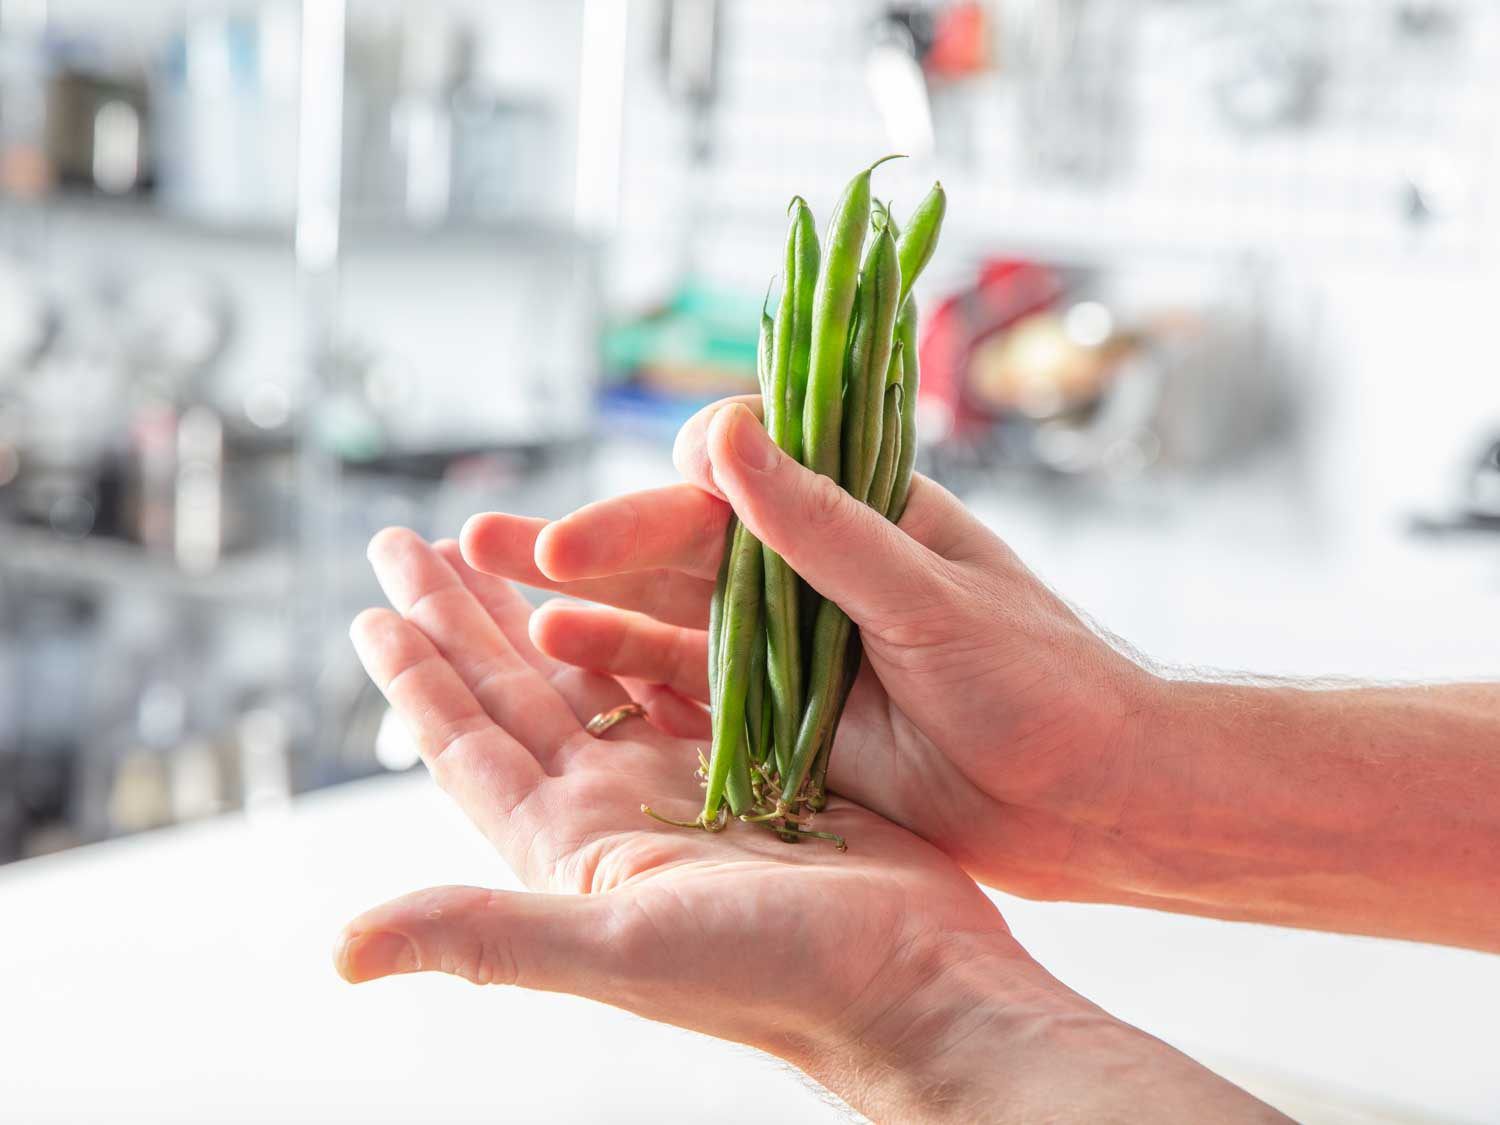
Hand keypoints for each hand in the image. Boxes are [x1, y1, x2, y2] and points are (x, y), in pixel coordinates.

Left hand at [340, 529, 1277, 1120]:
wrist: (916, 983)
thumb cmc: (775, 974)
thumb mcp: (620, 947)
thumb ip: (485, 934)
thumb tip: (342, 949)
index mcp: (569, 848)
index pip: (467, 743)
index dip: (415, 675)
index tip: (372, 604)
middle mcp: (614, 812)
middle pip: (515, 693)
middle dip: (460, 617)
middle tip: (413, 540)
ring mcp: (683, 785)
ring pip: (591, 675)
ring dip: (539, 610)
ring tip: (499, 545)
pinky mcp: (753, 761)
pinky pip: (677, 675)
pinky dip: (642, 626)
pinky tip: (626, 582)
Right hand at [460, 398, 1156, 902]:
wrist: (1096, 799)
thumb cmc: (1045, 684)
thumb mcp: (934, 600)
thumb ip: (825, 527)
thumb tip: (728, 434)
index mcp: (857, 510)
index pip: (733, 477)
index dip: (653, 502)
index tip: (587, 541)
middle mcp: (812, 567)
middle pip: (675, 541)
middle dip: (580, 543)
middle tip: (476, 543)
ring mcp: (794, 643)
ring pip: (665, 612)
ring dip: (582, 604)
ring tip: (485, 594)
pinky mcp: (786, 713)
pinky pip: (689, 686)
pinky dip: (626, 674)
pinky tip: (558, 662)